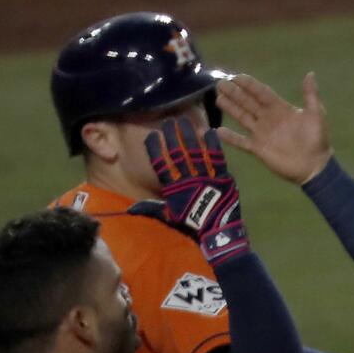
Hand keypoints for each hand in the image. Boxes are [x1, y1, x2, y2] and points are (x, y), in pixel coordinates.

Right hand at [139, 117, 249, 264]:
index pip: (160, 163)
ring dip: (189, 134)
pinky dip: (213, 143)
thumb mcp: (170, 217)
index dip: (154, 148)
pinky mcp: (222, 176)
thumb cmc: (193, 225)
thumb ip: (152, 208)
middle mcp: (187, 177)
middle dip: (171, 135)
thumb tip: (131, 209)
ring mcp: (205, 175)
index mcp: (173, 187)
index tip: (151, 135)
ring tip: (184, 120)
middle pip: (177, 152)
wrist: (219, 232)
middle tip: (168, 120)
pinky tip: (210, 130)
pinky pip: (216, 156)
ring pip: (194, 150)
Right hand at [216, 73, 332, 184]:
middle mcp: (268, 118)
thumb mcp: (316, 114)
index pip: (262, 93)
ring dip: (231, 108)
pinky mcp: (258, 149)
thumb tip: (310, 74)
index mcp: (280, 108)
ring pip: (243, 117)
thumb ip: (311, 95)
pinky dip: (231, 138)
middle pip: (248, 102)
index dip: (250, 85)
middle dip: (235, 93)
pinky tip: (218, 131)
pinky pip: (242, 142)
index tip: (237, 77)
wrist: (315, 166)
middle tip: (220, 83)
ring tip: (218, 98)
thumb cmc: (317, 139)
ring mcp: (262, 133)